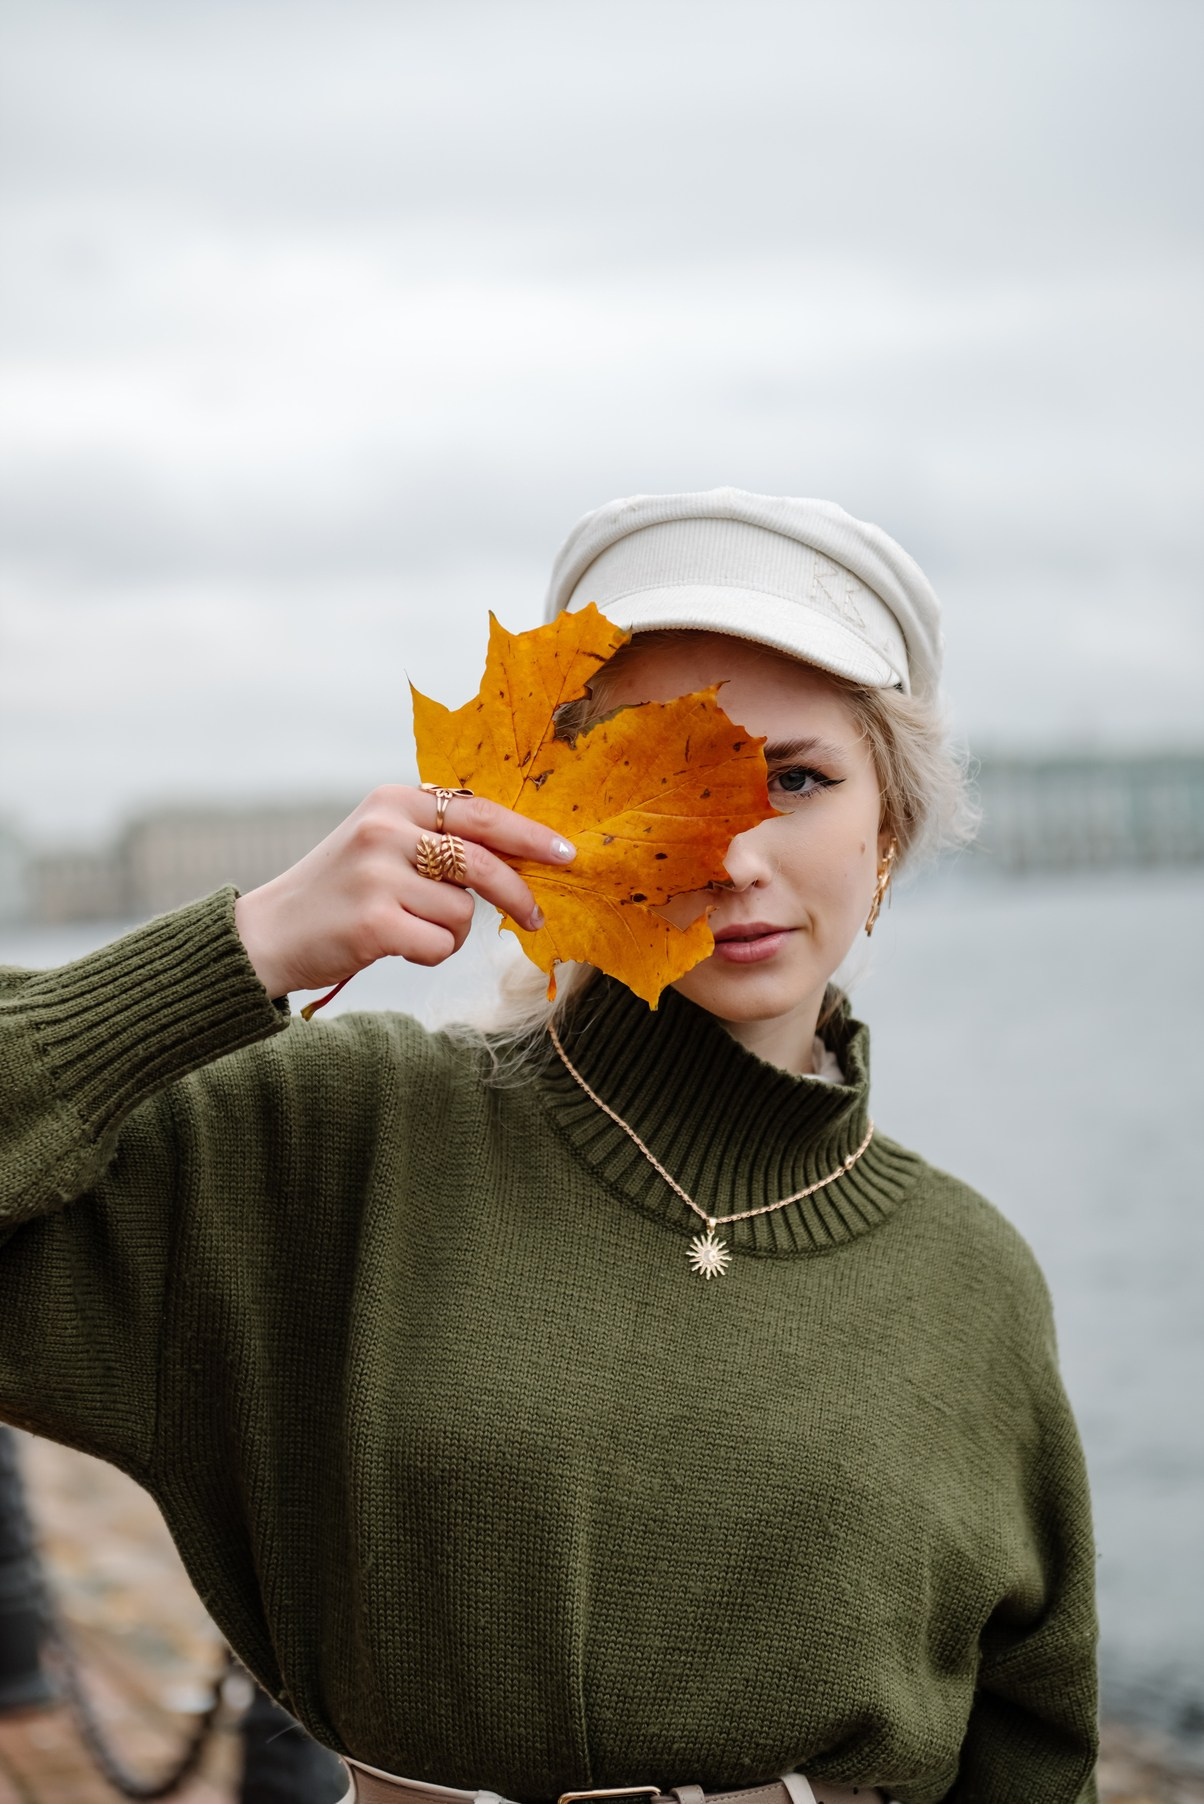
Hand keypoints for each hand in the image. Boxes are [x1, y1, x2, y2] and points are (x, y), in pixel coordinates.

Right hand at [233, 786, 574, 998]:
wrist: (267, 934)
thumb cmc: (339, 892)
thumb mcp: (381, 844)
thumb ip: (437, 839)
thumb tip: (520, 854)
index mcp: (392, 801)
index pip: (480, 813)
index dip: (529, 835)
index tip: (565, 852)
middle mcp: (385, 830)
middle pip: (484, 861)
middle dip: (518, 894)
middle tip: (536, 918)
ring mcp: (378, 875)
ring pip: (462, 912)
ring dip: (449, 932)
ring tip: (409, 930)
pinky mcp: (375, 921)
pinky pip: (441, 945)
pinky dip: (429, 954)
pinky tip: (394, 946)